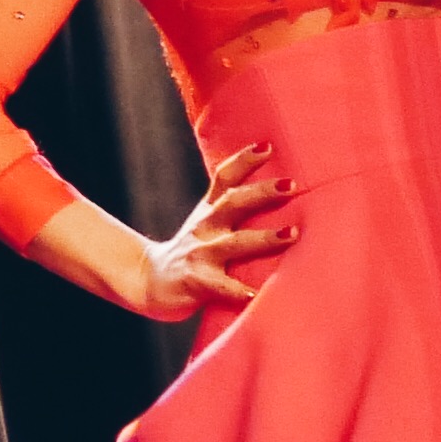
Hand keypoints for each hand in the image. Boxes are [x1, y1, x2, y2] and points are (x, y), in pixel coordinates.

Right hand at [135, 139, 290, 320]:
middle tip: (292, 185)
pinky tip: (256, 294)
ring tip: (291, 234)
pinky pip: (221, 286)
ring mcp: (199, 254)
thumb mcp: (206, 226)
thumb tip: (277, 194)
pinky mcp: (195, 281)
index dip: (244, 160)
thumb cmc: (191, 255)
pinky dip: (238, 290)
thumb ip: (232, 212)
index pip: (225, 178)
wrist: (148, 281)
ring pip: (234, 243)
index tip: (268, 146)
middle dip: (262, 192)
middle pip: (233, 203)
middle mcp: (205, 228)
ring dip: (264, 238)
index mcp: (209, 212)